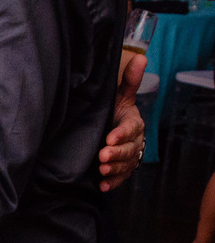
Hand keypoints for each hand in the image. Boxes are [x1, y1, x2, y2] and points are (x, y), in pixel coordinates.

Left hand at [99, 51, 146, 191]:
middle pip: (129, 149)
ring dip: (114, 169)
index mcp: (133, 123)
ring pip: (126, 164)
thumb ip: (129, 80)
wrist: (112, 128)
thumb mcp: (119, 96)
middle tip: (102, 155)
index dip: (121, 134)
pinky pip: (121, 178)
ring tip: (101, 170)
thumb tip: (141, 57)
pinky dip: (112, 183)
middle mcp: (134, 141)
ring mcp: (129, 156)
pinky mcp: (121, 169)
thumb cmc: (114, 110)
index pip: (130, 129)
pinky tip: (103, 186)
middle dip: (116, 153)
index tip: (109, 138)